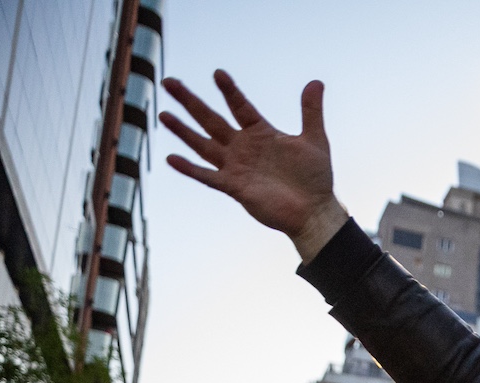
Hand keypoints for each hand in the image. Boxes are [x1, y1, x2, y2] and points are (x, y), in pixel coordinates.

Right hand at [161, 71, 345, 258]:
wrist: (315, 212)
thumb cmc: (316, 179)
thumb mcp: (315, 140)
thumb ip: (311, 111)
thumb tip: (316, 82)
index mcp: (261, 133)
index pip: (240, 106)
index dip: (229, 91)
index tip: (218, 73)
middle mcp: (244, 148)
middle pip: (212, 120)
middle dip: (190, 102)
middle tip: (169, 82)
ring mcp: (237, 167)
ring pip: (203, 145)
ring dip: (183, 131)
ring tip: (163, 114)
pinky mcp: (234, 188)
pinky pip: (208, 176)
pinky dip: (190, 169)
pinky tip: (171, 158)